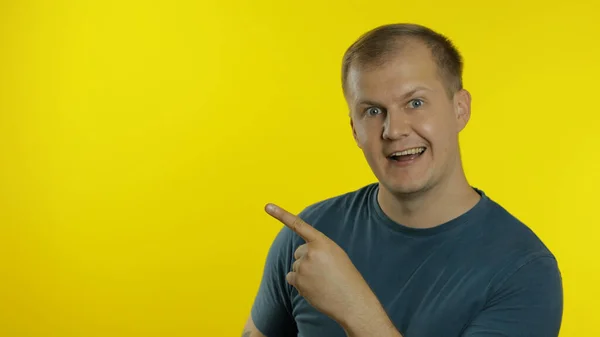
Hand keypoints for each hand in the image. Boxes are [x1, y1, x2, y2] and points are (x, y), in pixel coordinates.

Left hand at [264, 203, 374, 325]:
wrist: (352, 301)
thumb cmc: (347, 278)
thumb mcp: (336, 255)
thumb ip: (318, 250)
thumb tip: (299, 258)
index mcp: (323, 242)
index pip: (299, 226)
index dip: (281, 215)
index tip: (267, 206)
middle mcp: (311, 252)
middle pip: (299, 253)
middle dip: (307, 260)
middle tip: (324, 271)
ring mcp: (303, 267)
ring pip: (296, 267)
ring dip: (305, 274)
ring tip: (322, 282)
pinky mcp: (298, 281)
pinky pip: (291, 278)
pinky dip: (299, 283)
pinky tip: (314, 288)